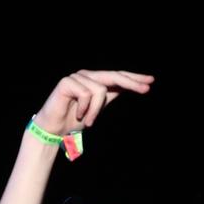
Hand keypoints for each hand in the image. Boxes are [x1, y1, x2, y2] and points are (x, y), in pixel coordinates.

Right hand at [33, 70, 153, 135]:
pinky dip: (85, 109)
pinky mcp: (67, 82)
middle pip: (113, 76)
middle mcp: (86, 75)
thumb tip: (127, 88)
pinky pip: (86, 94)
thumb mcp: (97, 108)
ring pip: (101, 90)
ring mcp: (77, 77)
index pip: (117, 77)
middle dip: (131, 83)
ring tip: (88, 122)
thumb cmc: (73, 120)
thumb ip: (109, 97)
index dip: (133, 78)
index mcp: (94, 80)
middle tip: (146, 89)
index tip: (150, 81)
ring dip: (96, 111)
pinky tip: (77, 115)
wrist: (53, 128)